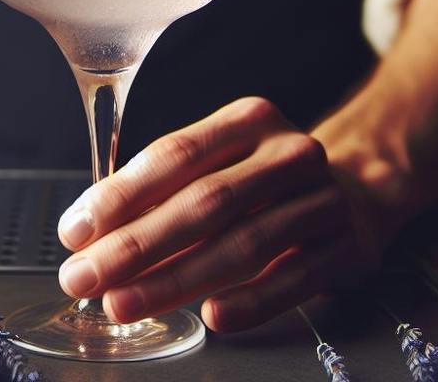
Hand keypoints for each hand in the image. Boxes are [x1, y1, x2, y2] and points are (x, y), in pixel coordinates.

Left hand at [56, 97, 378, 332]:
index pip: (175, 154)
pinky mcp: (348, 247)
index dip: (121, 195)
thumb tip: (91, 232)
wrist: (361, 189)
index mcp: (249, 120)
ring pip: (242, 244)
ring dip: (175, 279)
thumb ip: (166, 189)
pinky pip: (294, 278)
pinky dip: (251, 300)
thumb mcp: (223, 162)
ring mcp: (323, 199)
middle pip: (204, 202)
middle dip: (135, 245)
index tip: (76, 230)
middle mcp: (288, 153)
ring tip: (123, 302)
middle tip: (84, 277)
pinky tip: (210, 317)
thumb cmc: (266, 178)